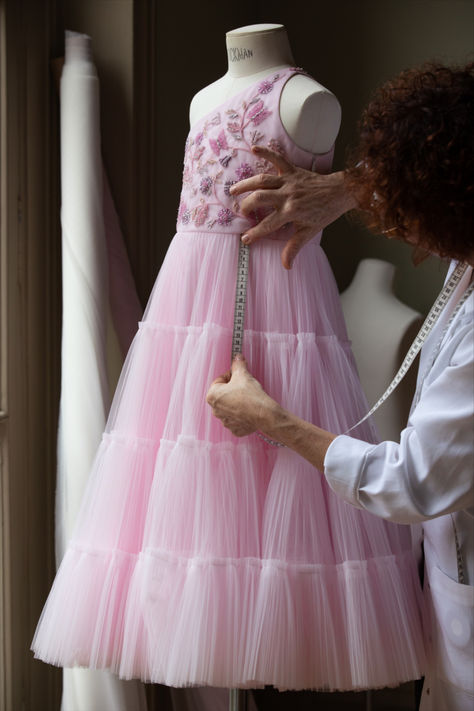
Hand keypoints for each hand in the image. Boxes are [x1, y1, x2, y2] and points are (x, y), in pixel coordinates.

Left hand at [206, 355, 274, 436]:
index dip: (230, 376)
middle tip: (244, 386)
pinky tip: (249, 409)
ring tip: (247, 398)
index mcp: (212, 396)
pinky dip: (242, 414)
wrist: (264, 413)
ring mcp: (225, 421)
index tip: (237, 376)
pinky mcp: (235, 429)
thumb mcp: (243, 374)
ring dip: (236, 402)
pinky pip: (237, 419)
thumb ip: (237, 364)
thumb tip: (237, 358)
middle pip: (223, 395)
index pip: (220, 381)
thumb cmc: (251, 395)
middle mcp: (215, 410)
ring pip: (230, 407)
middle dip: (232, 390)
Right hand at [230, 146, 355, 268]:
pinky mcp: (292, 170)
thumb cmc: (324, 212)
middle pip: (259, 199)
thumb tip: (286, 265)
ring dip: (246, 184)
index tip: (245, 239)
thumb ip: (294, 247)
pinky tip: (253, 149)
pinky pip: (277, 159)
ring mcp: (288, 181)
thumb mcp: (309, 232)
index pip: (268, 225)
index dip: (255, 233)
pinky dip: (265, 152)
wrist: (340, 192)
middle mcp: (287, 195)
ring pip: (262, 180)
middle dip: (247, 206)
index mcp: (291, 212)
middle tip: (242, 213)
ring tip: (233, 190)